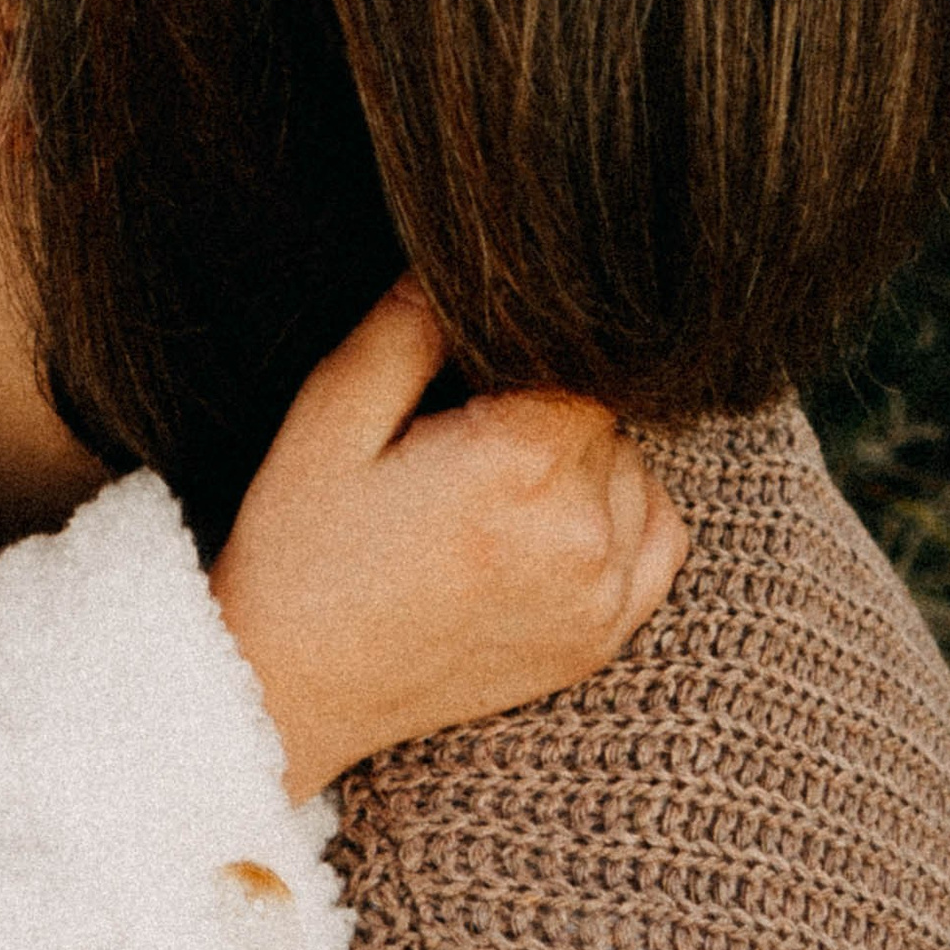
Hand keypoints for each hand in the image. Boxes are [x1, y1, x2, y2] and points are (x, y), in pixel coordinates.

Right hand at [210, 278, 687, 801]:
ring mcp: (600, 597)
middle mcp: (579, 535)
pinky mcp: (602, 639)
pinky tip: (544, 516)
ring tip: (490, 482)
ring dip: (581, 457)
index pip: (580, 354)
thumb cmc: (302, 544)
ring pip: (633, 466)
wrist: (291, 688)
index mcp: (518, 465)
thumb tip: (464, 261)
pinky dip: (619, 512)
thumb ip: (408, 325)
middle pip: (606, 411)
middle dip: (544, 402)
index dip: (523, 348)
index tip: (466, 375)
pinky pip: (657, 537)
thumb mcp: (331, 414)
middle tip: (459, 431)